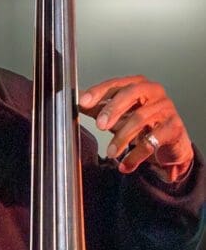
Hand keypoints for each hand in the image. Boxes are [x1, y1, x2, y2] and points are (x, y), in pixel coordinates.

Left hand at [79, 76, 193, 182]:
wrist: (169, 144)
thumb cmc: (143, 124)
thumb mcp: (118, 115)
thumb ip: (98, 108)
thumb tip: (75, 103)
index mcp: (137, 84)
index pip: (116, 84)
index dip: (99, 92)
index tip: (83, 102)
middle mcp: (153, 91)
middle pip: (130, 94)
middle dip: (112, 109)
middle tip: (100, 126)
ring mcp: (165, 108)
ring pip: (140, 118)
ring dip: (122, 137)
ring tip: (110, 153)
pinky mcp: (174, 127)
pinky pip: (152, 140)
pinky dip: (136, 155)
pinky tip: (125, 165)